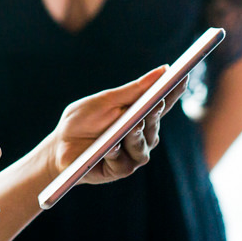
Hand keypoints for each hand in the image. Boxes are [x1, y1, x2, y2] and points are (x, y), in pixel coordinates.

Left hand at [48, 66, 179, 185]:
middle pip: (155, 125)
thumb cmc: (81, 121)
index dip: (174, 91)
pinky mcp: (119, 170)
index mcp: (139, 115)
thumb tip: (164, 70)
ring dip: (137, 135)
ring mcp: (132, 154)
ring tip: (132, 125)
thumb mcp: (105, 100)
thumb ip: (133, 89)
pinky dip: (115, 153)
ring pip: (144, 146)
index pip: (162, 103)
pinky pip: (124, 163)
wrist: (57, 146)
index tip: (183, 76)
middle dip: (155, 113)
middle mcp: (141, 135)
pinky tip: (108, 147)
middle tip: (156, 102)